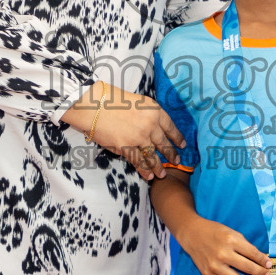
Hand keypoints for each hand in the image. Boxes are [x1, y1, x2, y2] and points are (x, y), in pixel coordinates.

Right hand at [61, 82, 184, 180]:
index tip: (182, 144)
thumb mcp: (136, 101)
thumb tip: (151, 128)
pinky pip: (138, 161)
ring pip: (153, 156)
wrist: (93, 105)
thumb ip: (146, 114)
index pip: (170, 126)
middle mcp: (150, 124)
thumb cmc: (110, 99)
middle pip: (164, 143)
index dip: (177, 137)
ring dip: (159, 166)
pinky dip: (144, 170)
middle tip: (177, 161)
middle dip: (171, 154)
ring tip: (163, 174)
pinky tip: (149, 175)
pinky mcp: (126, 147)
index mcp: (154, 110)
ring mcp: (139, 137)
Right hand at [175, 217, 270, 274]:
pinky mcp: (207, 273)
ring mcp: (214, 265)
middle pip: (247, 268)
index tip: (269, 264)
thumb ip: (245, 246)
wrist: (192, 234)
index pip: (253, 254)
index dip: (263, 260)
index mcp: (231, 240)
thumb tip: (260, 259)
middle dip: (260, 273)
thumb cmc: (214, 231)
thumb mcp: (232, 233)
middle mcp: (223, 254)